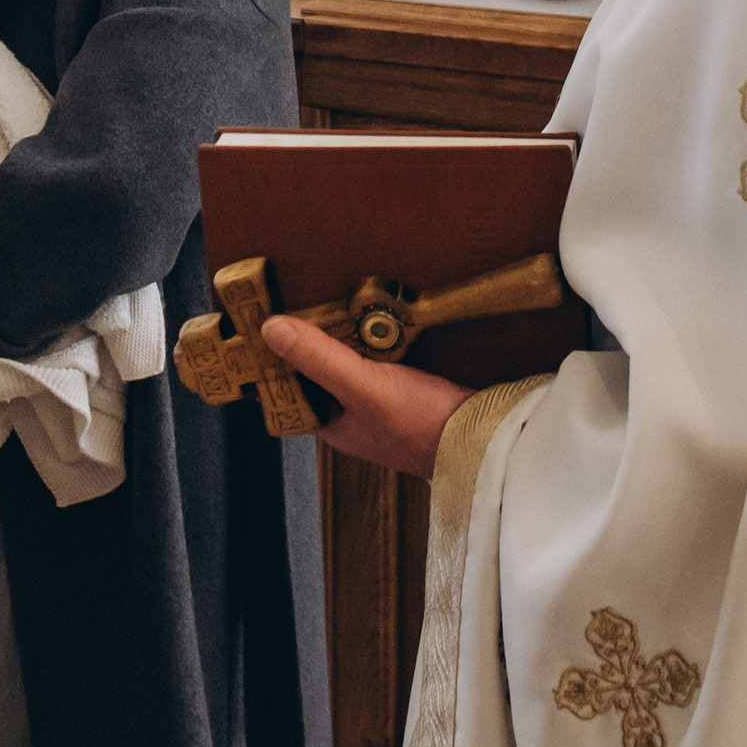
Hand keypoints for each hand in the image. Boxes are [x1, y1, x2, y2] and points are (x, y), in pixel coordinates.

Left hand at [261, 315, 476, 479]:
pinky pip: (376, 365)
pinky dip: (370, 345)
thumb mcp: (363, 386)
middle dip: (308, 348)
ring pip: (346, 370)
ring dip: (339, 343)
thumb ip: (319, 359)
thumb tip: (273, 330)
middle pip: (317, 378)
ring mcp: (380, 408)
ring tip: (328, 310)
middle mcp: (353, 419)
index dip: (275, 365)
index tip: (262, 331)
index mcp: (334, 426)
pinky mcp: (406, 394)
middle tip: (295, 309)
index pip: (290, 394)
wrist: (485, 438)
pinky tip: (373, 326)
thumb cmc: (424, 425)